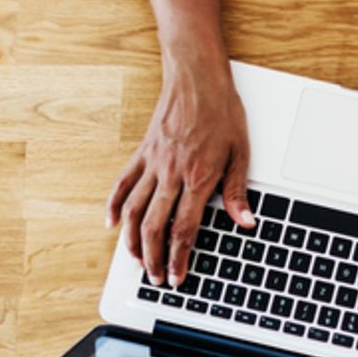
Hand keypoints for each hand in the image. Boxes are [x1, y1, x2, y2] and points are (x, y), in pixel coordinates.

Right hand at [106, 63, 253, 286]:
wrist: (197, 78)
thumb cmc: (222, 111)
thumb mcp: (241, 152)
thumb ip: (237, 191)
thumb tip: (246, 221)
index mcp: (199, 177)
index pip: (184, 228)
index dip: (179, 258)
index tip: (177, 277)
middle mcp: (171, 174)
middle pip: (154, 226)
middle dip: (154, 258)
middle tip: (156, 278)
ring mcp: (153, 163)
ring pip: (133, 210)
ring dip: (132, 240)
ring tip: (135, 261)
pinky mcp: (142, 153)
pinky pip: (122, 183)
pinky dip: (113, 205)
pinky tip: (111, 224)